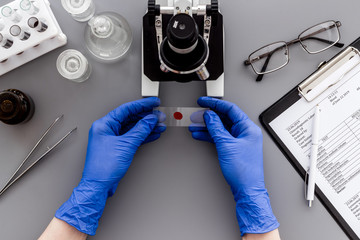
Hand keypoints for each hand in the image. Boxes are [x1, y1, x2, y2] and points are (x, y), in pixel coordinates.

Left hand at [56, 97, 165, 235]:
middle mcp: (107, 129)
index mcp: (104, 124)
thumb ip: (140, 130)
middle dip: (146, 117)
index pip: (126, 109)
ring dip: (147, 127)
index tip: (153, 103)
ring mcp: (112, 139)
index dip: (142, 105)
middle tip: (159, 115)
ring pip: (133, 128)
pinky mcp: (117, 147)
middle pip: (130, 118)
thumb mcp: (126, 145)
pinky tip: (153, 134)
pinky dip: (143, 136)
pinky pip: (132, 137)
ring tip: (159, 125)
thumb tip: (150, 120)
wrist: (99, 185)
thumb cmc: (103, 167)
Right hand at [189, 97, 278, 235]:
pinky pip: (220, 137)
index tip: (203, 102)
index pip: (230, 109)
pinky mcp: (233, 148)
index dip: (215, 104)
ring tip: (194, 125)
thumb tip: (209, 116)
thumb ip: (216, 128)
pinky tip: (199, 134)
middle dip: (208, 116)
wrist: (247, 189)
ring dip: (206, 126)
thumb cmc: (244, 170)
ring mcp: (239, 140)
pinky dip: (209, 135)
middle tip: (196, 114)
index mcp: (248, 128)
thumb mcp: (226, 145)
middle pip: (224, 118)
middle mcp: (245, 132)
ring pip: (220, 128)